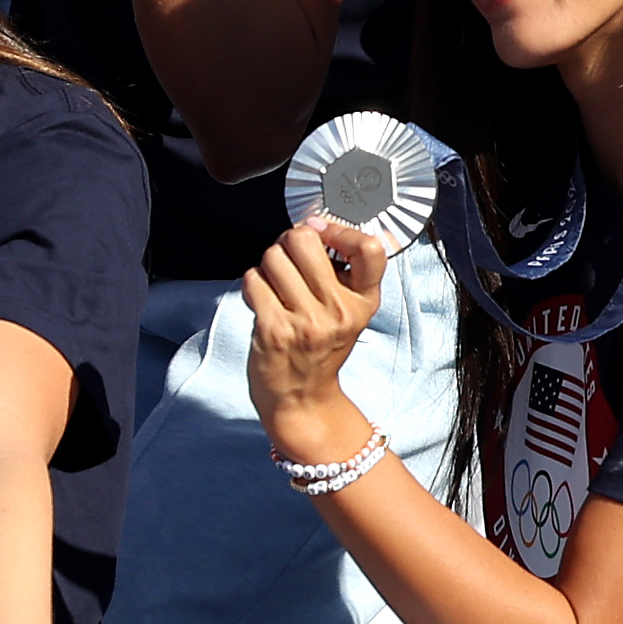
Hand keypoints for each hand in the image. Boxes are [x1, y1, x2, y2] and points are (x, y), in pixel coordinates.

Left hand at [240, 223, 390, 460]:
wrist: (301, 398)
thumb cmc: (320, 348)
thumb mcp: (348, 312)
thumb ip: (340, 273)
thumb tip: (312, 225)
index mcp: (363, 301)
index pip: (369, 248)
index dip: (339, 229)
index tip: (323, 231)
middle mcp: (339, 311)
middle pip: (305, 239)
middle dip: (288, 242)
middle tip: (289, 260)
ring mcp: (307, 322)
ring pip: (274, 257)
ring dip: (268, 266)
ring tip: (276, 287)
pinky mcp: (275, 330)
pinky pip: (254, 280)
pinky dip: (253, 285)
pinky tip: (263, 302)